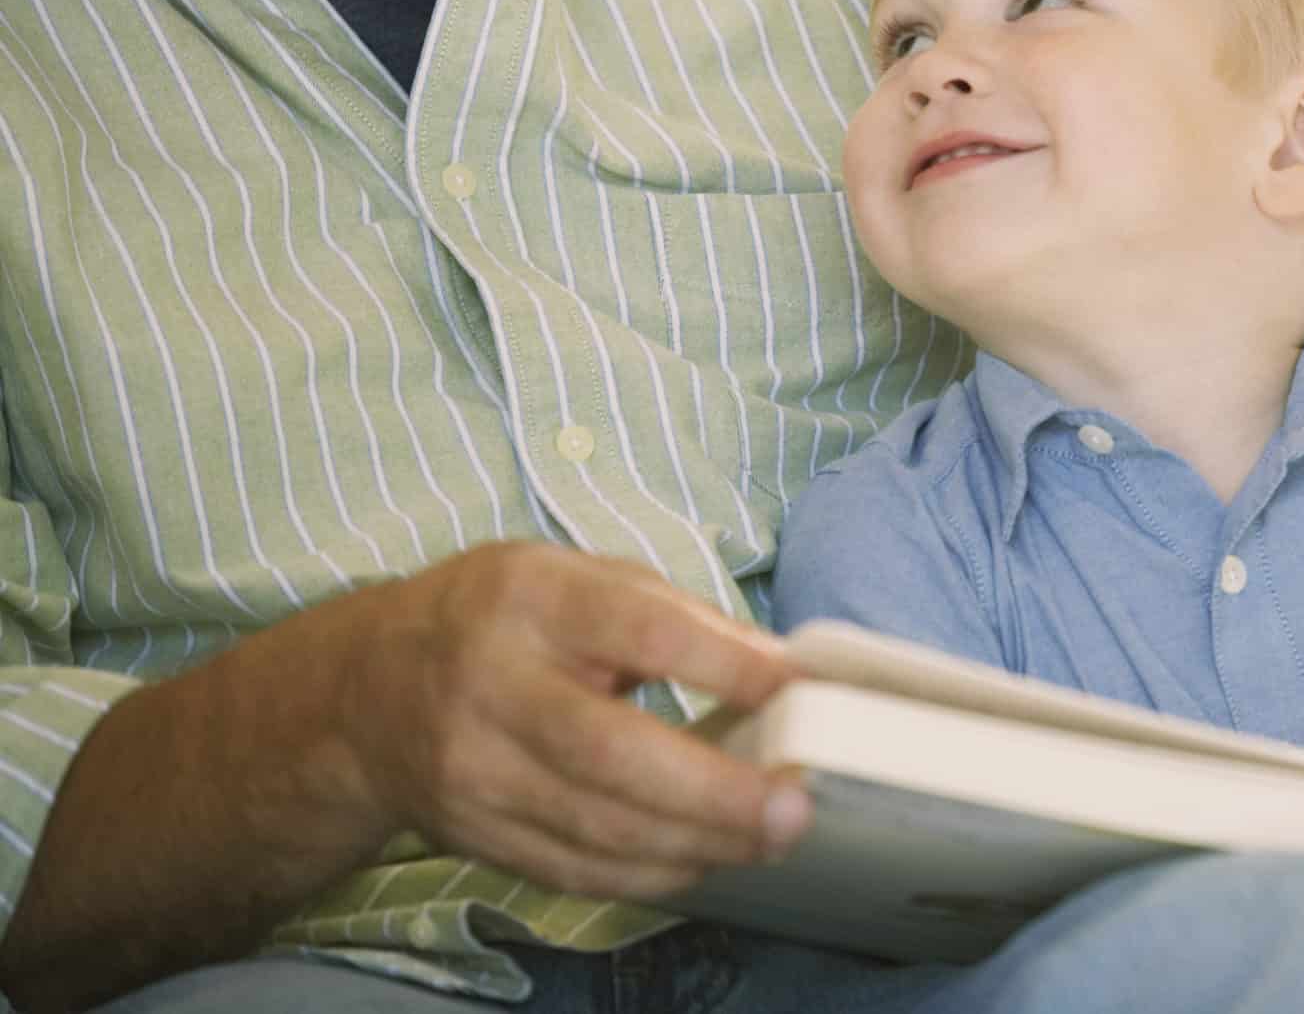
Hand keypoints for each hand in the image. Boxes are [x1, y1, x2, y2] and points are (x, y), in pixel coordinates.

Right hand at [330, 542, 810, 900]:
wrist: (363, 692)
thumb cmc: (498, 621)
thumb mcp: (574, 579)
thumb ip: (672, 614)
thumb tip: (773, 667)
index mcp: (530, 599)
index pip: (640, 631)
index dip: (724, 665)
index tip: (792, 688)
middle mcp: (491, 685)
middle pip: (612, 752)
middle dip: (714, 790)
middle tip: (792, 806)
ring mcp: (474, 770)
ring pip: (597, 826)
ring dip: (697, 841)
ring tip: (769, 836)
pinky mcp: (471, 834)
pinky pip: (572, 868)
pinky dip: (648, 872)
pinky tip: (702, 859)